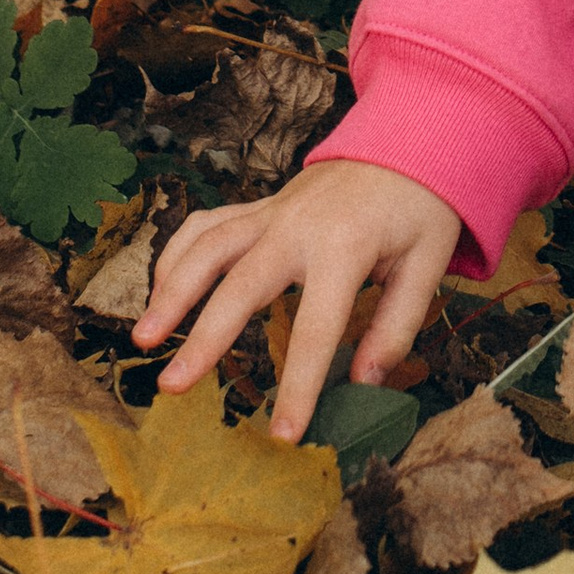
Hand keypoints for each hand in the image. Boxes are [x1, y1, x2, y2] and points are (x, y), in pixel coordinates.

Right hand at [135, 158, 462, 444]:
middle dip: (205, 338)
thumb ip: (398, 324)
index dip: (298, 385)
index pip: (316, 327)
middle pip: (241, 285)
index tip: (283, 435)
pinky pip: (208, 223)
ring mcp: (272, 212)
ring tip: (143, 338)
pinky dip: (177, 252)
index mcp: (345, 247)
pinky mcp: (259, 206)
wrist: (406, 139)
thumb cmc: (419, 208)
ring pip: (209, 247)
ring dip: (172, 290)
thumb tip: (363, 383)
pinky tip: (158, 290)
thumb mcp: (429, 262)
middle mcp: (298, 228)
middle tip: (172, 387)